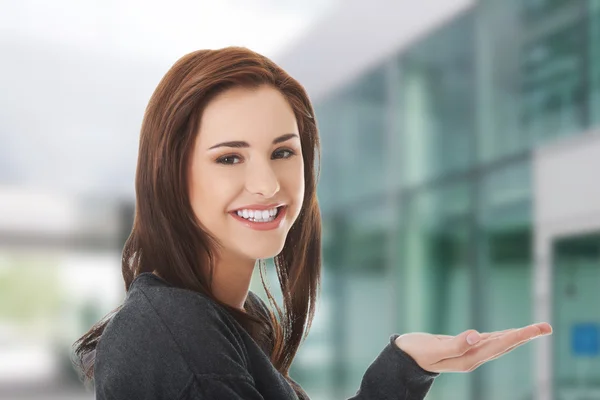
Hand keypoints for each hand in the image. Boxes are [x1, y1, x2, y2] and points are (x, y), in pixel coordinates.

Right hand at [394, 322, 551, 372]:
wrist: (405, 358)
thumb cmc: (416, 352)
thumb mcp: (433, 349)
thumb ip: (455, 344)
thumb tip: (477, 335)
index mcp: (469, 359)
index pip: (499, 346)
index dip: (517, 337)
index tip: (534, 329)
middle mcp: (474, 357)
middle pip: (506, 346)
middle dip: (526, 336)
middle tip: (546, 327)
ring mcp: (471, 353)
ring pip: (501, 344)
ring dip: (519, 336)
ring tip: (537, 329)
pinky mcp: (465, 347)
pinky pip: (491, 341)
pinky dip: (504, 336)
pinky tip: (511, 334)